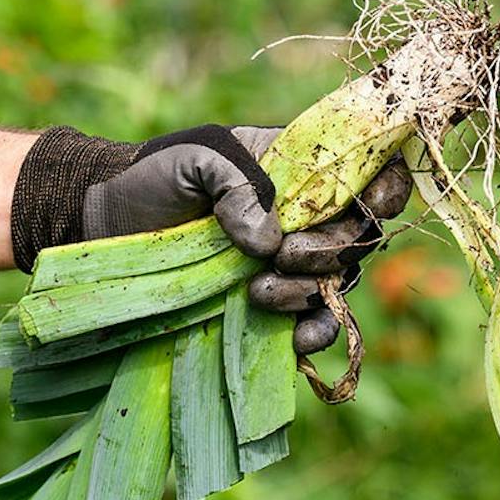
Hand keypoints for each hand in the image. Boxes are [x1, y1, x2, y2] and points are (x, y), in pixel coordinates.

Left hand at [9, 124, 412, 353]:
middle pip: (360, 237)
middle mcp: (309, 218)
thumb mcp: (194, 159)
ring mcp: (293, 265)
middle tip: (283, 253)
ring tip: (259, 291)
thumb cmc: (157, 179)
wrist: (114, 224)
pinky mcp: (273, 306)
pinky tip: (293, 339)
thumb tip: (269, 237)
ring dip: (309, 291)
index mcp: (303, 170)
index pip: (371, 174)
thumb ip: (235, 182)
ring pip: (338, 283)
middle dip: (330, 249)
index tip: (370, 204)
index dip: (386, 188)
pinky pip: (316, 325)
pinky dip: (315, 334)